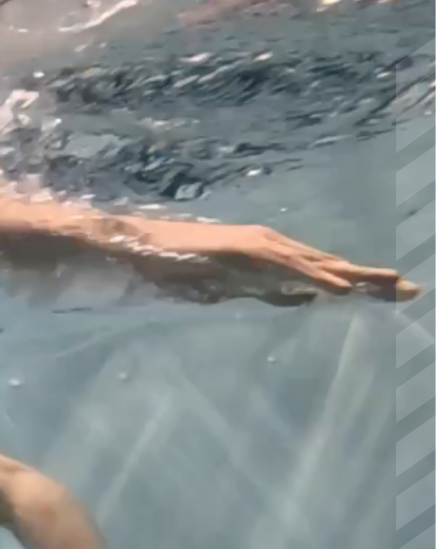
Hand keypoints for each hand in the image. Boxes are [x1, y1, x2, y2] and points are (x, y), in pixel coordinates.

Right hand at [126, 218, 418, 303]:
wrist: (140, 250)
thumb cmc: (174, 269)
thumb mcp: (230, 289)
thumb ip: (267, 292)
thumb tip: (306, 301)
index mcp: (268, 258)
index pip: (320, 272)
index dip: (356, 282)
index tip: (390, 292)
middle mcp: (270, 247)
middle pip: (328, 264)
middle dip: (368, 278)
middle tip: (410, 290)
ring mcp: (259, 247)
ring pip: (316, 264)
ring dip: (354, 276)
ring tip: (391, 286)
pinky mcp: (245, 252)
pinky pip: (286, 269)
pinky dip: (315, 279)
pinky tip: (340, 290)